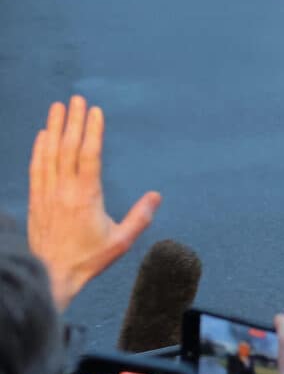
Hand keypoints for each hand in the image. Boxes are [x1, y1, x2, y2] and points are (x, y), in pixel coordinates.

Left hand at [27, 95, 161, 310]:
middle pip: (68, 148)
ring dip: (54, 128)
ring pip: (50, 153)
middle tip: (76, 99)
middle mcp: (64, 190)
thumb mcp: (121, 241)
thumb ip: (140, 217)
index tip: (95, 111)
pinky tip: (42, 135)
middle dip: (72, 121)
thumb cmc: (89, 259)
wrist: (50, 275)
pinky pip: (37, 168)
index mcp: (86, 196)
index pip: (89, 155)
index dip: (92, 131)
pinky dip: (39, 149)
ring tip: (57, 107)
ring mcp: (47, 193)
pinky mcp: (37, 200)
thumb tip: (157, 195)